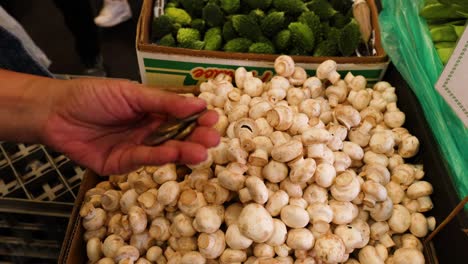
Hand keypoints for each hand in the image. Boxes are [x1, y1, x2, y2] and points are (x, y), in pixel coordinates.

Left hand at [42, 78, 219, 174]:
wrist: (56, 113)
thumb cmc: (93, 95)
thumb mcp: (131, 93)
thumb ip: (163, 102)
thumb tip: (197, 103)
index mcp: (152, 108)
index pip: (181, 114)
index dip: (197, 117)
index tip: (214, 119)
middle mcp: (148, 129)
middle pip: (177, 135)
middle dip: (196, 137)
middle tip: (213, 139)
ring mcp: (137, 146)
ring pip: (165, 150)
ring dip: (184, 151)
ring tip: (203, 152)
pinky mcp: (123, 163)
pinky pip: (144, 160)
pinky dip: (161, 157)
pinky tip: (176, 154)